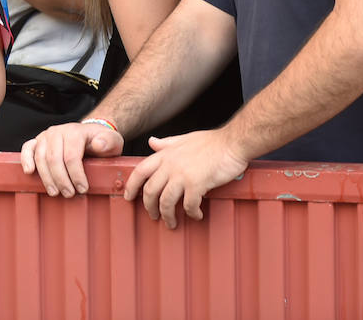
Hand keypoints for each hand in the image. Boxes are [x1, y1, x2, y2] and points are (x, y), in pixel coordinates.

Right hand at [20, 121, 123, 195]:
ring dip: (46, 177)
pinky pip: (27, 148)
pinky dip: (25, 159)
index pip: (71, 156)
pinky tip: (28, 172)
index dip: (76, 175)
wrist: (90, 134)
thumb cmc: (102, 142)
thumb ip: (109, 142)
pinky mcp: (38, 141)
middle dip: (61, 180)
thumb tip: (98, 145)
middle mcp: (57, 131)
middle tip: (69, 194)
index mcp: (75, 132)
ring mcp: (46, 136)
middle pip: (54, 159)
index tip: (82, 189)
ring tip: (55, 192)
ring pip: (40, 157)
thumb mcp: (113, 141)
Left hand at [122, 129, 248, 228]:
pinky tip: (197, 216)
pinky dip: (191, 214)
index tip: (128, 197)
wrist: (233, 142)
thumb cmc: (212, 142)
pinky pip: (188, 205)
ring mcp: (182, 175)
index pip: (140, 171)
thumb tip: (151, 142)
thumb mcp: (185, 139)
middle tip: (153, 216)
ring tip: (172, 224)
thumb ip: (167, 143)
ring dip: (167, 216)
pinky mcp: (197, 184)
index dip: (131, 186)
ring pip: (166, 202)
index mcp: (165, 154)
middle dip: (149, 207)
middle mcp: (170, 165)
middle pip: (150, 191)